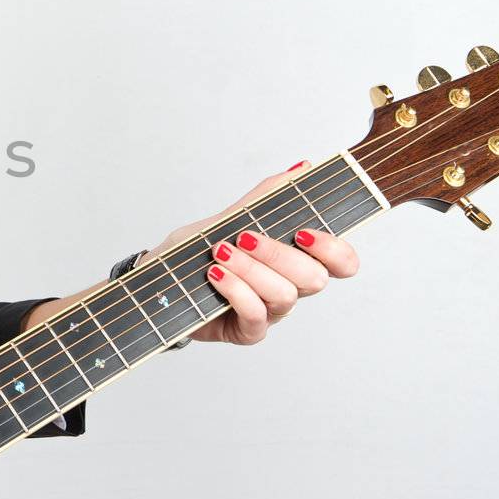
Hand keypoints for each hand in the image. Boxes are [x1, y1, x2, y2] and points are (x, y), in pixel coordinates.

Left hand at [137, 160, 359, 344]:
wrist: (157, 281)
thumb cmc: (196, 252)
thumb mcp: (227, 218)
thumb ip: (265, 197)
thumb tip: (302, 168)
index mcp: (295, 259)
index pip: (341, 262)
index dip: (335, 250)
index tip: (304, 233)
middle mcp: (290, 288)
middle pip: (315, 279)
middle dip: (278, 254)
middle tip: (244, 237)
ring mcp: (271, 312)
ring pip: (284, 295)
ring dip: (250, 270)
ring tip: (220, 253)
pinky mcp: (248, 331)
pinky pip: (255, 315)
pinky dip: (235, 289)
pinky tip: (214, 275)